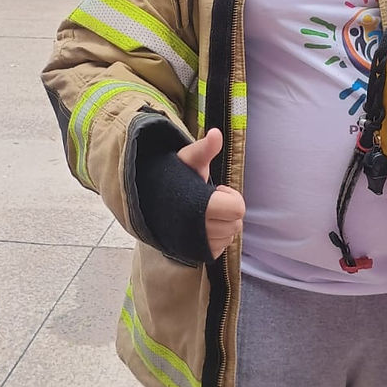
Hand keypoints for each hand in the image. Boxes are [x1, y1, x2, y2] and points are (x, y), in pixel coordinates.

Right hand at [177, 127, 245, 259]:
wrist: (149, 199)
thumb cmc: (173, 176)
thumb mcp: (188, 159)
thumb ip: (204, 148)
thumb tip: (216, 133)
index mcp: (199, 204)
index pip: (237, 209)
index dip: (231, 197)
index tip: (216, 189)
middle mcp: (197, 228)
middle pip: (236, 224)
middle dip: (228, 211)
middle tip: (211, 201)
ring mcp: (196, 243)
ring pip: (229, 237)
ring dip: (224, 225)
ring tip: (206, 213)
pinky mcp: (195, 253)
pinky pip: (221, 249)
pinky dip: (217, 239)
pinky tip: (204, 227)